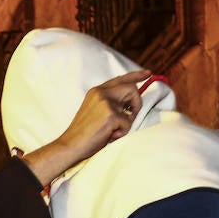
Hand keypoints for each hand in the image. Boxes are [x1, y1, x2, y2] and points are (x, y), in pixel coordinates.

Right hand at [20, 68, 148, 185]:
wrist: (70, 145)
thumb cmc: (84, 133)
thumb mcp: (95, 111)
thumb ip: (109, 102)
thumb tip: (129, 104)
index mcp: (97, 91)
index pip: (120, 79)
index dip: (136, 75)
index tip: (147, 72)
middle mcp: (101, 93)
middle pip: (132, 89)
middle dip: (136, 104)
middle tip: (129, 118)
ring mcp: (105, 102)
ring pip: (132, 107)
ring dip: (128, 121)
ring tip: (115, 130)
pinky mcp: (110, 115)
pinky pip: (128, 124)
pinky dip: (122, 133)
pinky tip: (109, 136)